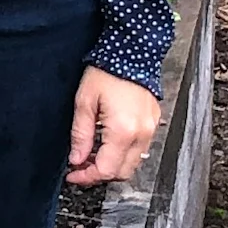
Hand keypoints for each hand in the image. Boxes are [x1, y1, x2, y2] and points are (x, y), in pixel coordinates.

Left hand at [65, 68, 161, 187]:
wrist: (132, 51)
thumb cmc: (107, 72)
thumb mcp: (84, 103)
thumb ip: (80, 135)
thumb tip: (77, 159)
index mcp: (123, 131)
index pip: (106, 170)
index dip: (87, 177)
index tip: (73, 175)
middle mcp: (141, 134)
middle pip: (122, 173)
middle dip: (99, 174)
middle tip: (81, 166)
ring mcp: (151, 129)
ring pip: (133, 164)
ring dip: (112, 165)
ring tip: (93, 154)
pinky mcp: (154, 123)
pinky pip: (140, 149)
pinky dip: (123, 153)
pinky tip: (108, 143)